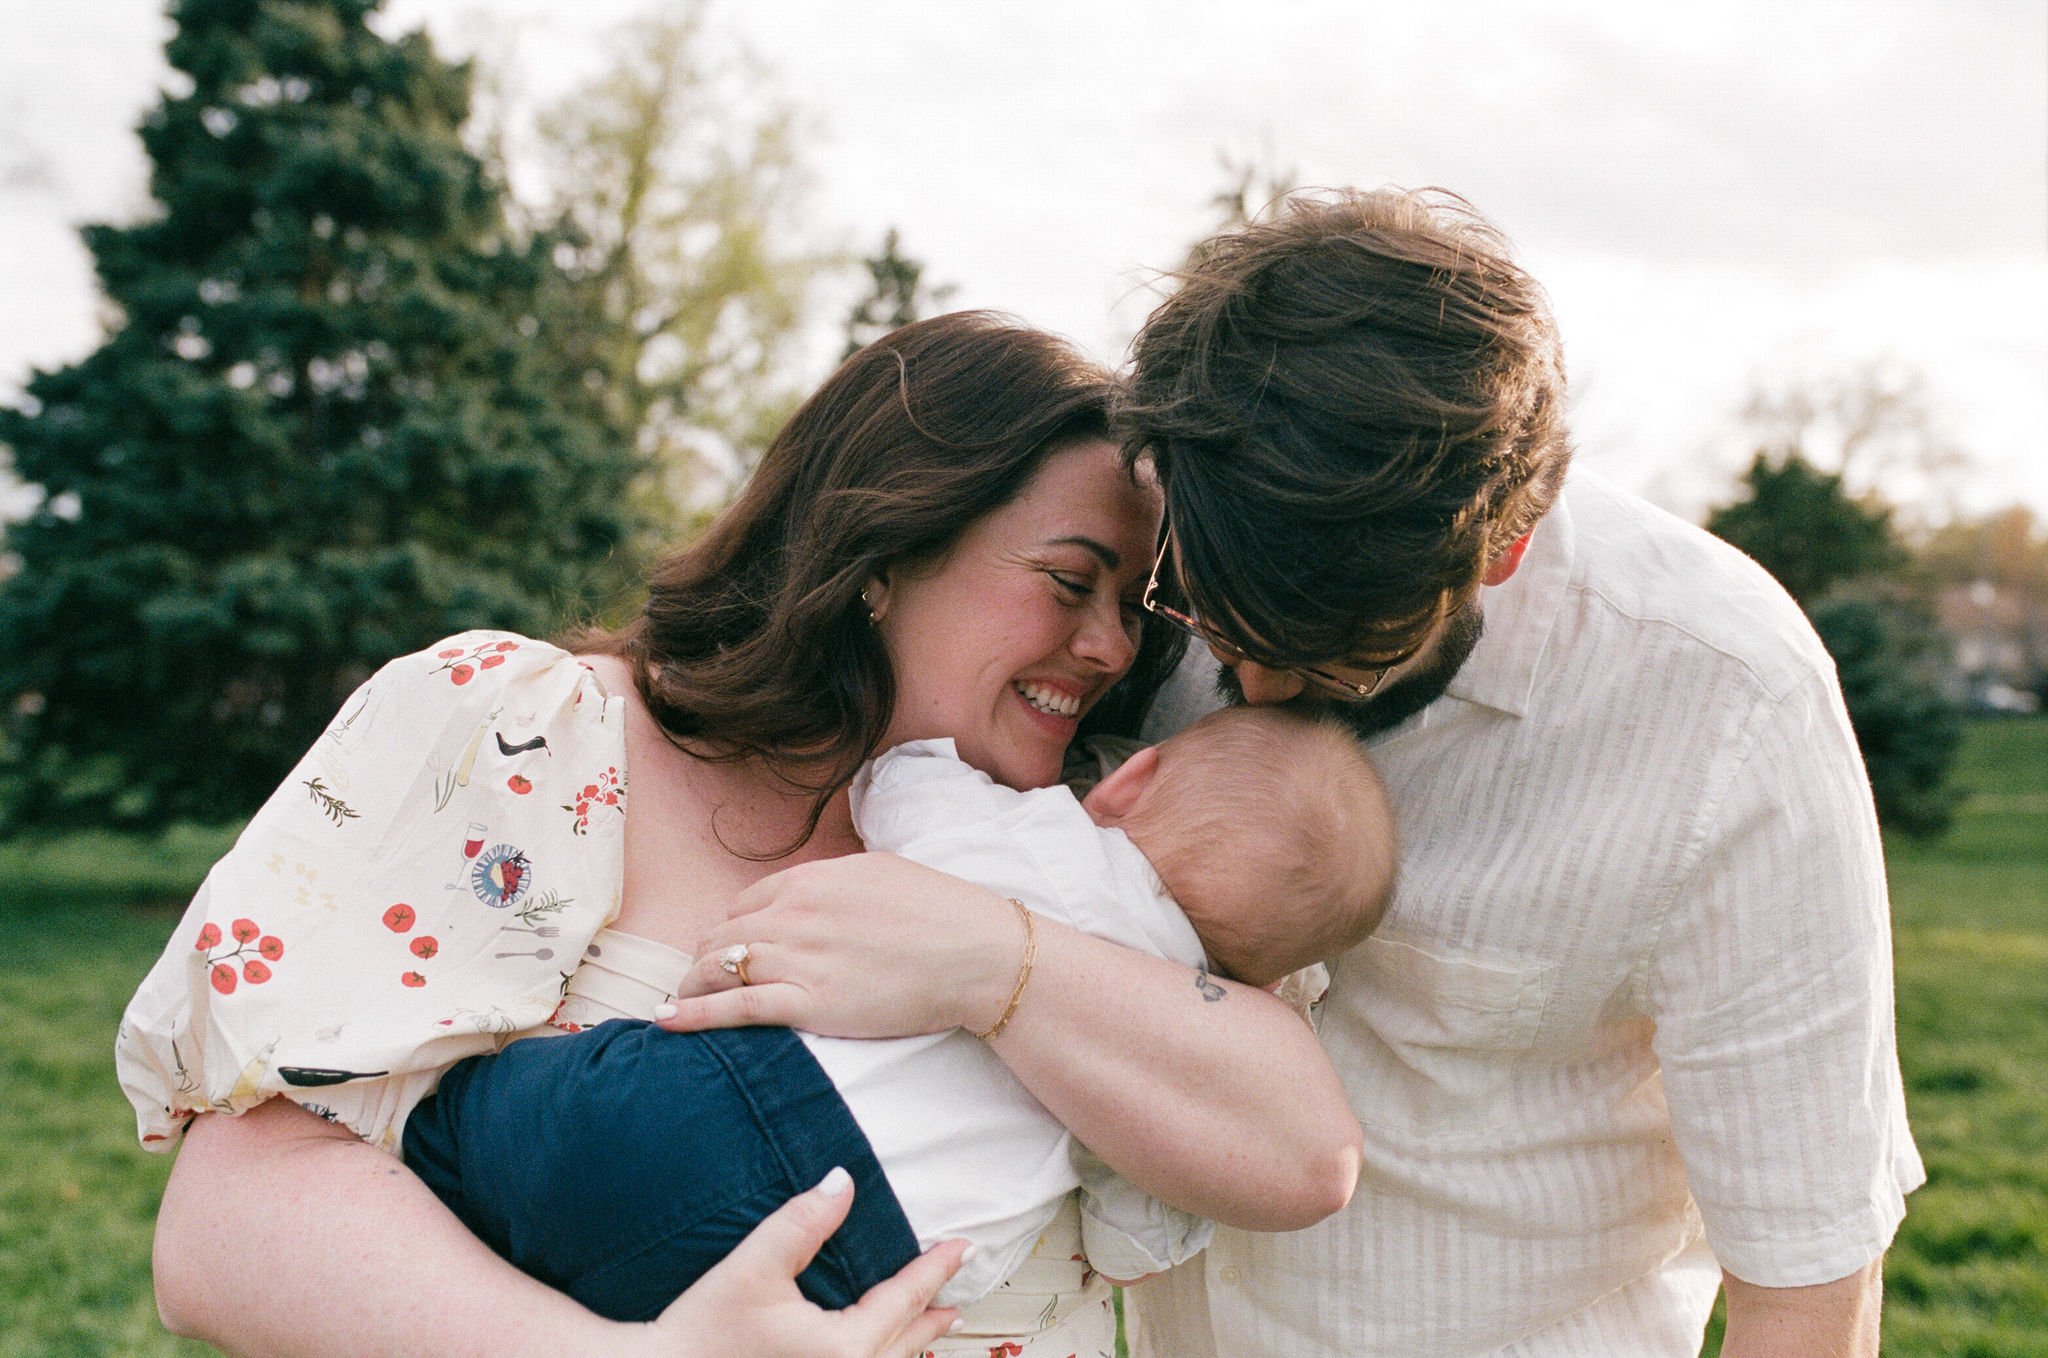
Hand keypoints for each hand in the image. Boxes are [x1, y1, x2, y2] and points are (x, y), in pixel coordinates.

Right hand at [638, 1168, 968, 1357]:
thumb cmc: (699, 1331)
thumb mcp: (753, 1267)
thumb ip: (802, 1223)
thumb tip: (843, 1181)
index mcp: (842, 1350)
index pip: (902, 1299)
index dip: (934, 1269)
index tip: (963, 1247)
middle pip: (904, 1342)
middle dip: (932, 1314)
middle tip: (960, 1292)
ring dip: (910, 1342)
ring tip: (932, 1323)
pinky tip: (877, 1351)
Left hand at [660, 854, 1019, 1038]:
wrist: (975, 952)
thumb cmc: (941, 913)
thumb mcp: (881, 874)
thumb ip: (836, 882)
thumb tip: (817, 890)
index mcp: (812, 879)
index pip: (745, 903)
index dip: (730, 929)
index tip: (725, 949)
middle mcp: (794, 912)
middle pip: (722, 935)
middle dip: (704, 959)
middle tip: (696, 981)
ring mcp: (797, 957)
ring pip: (717, 968)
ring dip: (691, 987)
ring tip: (676, 1004)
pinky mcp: (806, 1002)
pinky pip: (733, 1006)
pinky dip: (694, 1014)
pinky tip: (668, 1021)